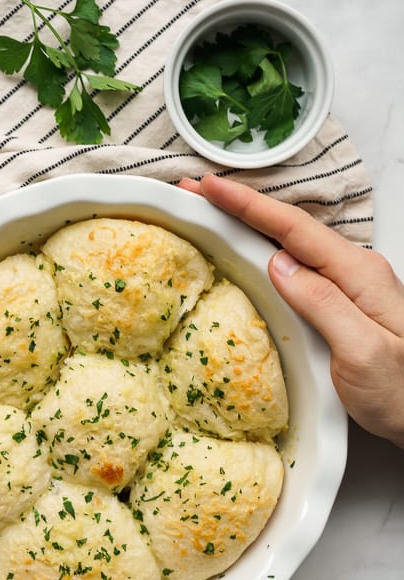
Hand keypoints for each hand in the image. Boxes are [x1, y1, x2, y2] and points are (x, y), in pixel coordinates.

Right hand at [179, 174, 403, 448]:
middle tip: (196, 192)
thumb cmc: (402, 392)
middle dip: (239, 206)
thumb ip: (322, 303)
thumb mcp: (363, 352)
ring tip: (210, 214)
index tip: (209, 186)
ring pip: (290, 244)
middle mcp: (354, 271)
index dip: (248, 205)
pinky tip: (247, 252)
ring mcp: (348, 286)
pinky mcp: (340, 303)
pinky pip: (297, 266)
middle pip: (288, 228)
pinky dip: (264, 250)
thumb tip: (278, 263)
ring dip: (249, 226)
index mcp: (358, 274)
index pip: (294, 228)